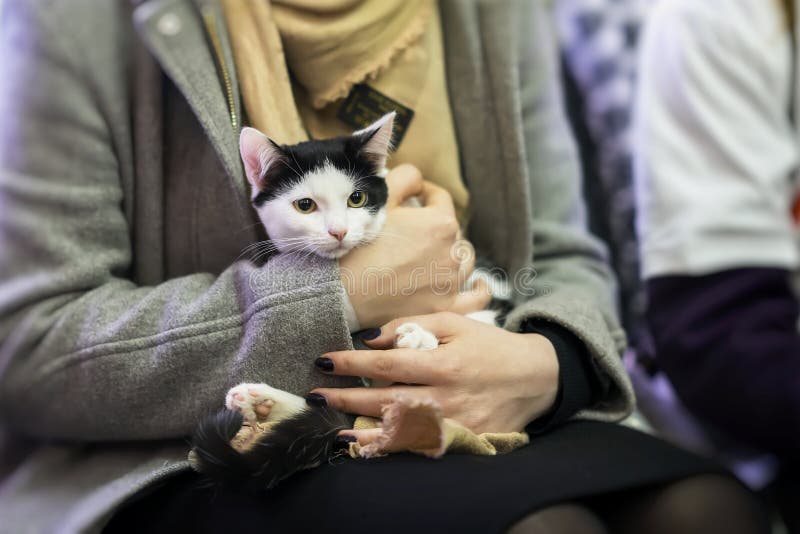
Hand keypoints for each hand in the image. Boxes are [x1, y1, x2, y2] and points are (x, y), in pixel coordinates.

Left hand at [310, 312, 559, 432]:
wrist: (534, 377)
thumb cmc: (490, 346)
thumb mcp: (455, 323)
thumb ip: (412, 325)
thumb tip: (372, 337)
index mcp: (443, 362)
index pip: (386, 363)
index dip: (352, 362)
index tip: (324, 361)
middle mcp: (446, 397)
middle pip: (385, 399)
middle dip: (345, 397)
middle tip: (315, 395)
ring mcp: (454, 423)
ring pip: (399, 430)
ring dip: (362, 429)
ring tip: (333, 428)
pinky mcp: (462, 441)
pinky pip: (419, 447)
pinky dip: (391, 448)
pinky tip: (368, 446)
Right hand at [340, 165, 486, 327]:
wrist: (343, 293)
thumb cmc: (359, 245)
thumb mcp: (379, 199)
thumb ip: (404, 178)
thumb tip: (418, 180)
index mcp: (441, 222)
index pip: (440, 199)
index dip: (425, 193)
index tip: (414, 196)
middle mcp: (453, 251)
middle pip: (450, 230)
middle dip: (433, 225)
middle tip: (410, 229)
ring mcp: (452, 281)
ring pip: (463, 260)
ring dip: (452, 253)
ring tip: (435, 254)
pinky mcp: (446, 307)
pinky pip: (475, 298)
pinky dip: (479, 290)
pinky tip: (479, 285)